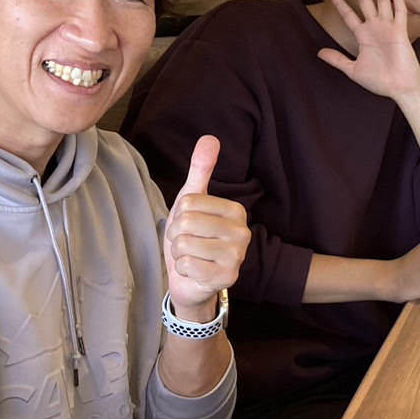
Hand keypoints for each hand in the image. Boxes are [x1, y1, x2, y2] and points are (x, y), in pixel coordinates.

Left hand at [163, 135, 249, 317]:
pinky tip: (195, 272)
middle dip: (176, 236)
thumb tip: (210, 138)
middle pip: (186, 222)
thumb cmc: (192, 238)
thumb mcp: (192, 202)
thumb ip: (201, 170)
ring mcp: (237, 256)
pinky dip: (184, 270)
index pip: (188, 202)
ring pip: (185, 245)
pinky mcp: (227, 277)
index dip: (178, 216)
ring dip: (179, 254)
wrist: (192, 280)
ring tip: (191, 257)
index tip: (189, 227)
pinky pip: (187, 265)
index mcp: (236, 211)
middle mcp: (243, 232)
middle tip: (187, 244)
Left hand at [318, 0, 419, 101]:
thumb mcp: (353, 70)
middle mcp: (375, 28)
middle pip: (365, 1)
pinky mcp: (400, 31)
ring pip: (382, 1)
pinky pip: (398, 11)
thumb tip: (318, 53)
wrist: (400, 88)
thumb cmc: (380, 81)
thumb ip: (337, 59)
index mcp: (363, 36)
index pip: (348, 14)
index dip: (339, 1)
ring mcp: (388, 28)